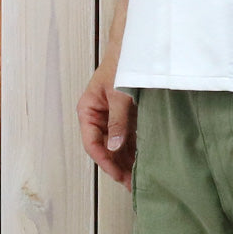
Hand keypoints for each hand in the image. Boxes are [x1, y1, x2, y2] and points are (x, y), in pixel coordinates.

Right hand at [76, 64, 136, 189]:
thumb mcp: (118, 93)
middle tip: (132, 185)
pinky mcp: (127, 121)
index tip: (118, 175)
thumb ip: (117, 121)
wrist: (136, 48)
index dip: (105, 162)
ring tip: (139, 181)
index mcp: (88, 111)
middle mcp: (98, 119)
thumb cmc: (122, 63)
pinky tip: (144, 166)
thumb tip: (114, 148)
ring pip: (117, 149)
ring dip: (127, 165)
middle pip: (105, 151)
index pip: (92, 144)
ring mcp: (113, 121)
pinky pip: (129, 142)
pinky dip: (135, 154)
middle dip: (118, 168)